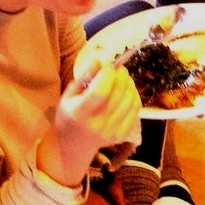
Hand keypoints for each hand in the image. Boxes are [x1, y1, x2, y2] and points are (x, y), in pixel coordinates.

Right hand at [51, 58, 140, 180]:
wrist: (74, 145)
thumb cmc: (69, 115)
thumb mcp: (68, 95)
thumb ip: (83, 77)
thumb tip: (99, 59)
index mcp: (79, 114)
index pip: (100, 91)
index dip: (108, 74)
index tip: (108, 65)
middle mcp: (96, 125)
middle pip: (118, 95)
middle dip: (121, 76)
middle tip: (119, 68)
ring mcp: (111, 132)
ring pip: (129, 101)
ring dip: (129, 84)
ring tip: (123, 78)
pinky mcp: (121, 135)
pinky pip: (135, 110)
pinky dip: (134, 96)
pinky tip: (126, 91)